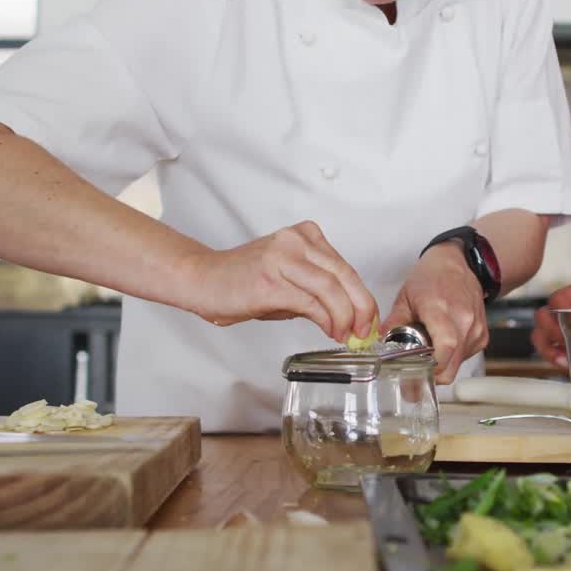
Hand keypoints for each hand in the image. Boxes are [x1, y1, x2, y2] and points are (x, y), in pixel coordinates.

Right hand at [184, 221, 377, 341]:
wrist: (202, 279)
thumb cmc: (241, 281)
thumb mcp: (289, 279)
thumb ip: (318, 292)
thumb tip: (348, 317)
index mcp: (304, 236)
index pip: (345, 267)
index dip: (363, 297)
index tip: (368, 319)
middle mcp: (296, 241)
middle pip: (344, 274)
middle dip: (362, 307)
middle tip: (365, 330)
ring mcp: (283, 258)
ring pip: (331, 288)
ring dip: (344, 316)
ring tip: (346, 334)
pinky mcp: (271, 281)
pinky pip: (310, 302)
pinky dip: (326, 320)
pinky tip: (330, 331)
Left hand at [383, 243, 486, 384]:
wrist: (459, 264)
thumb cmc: (431, 277)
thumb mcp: (405, 297)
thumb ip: (393, 323)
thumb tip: (380, 346)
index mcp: (440, 308)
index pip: (445, 346)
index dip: (432, 365)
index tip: (417, 369)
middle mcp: (463, 320)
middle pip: (451, 364)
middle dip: (433, 372)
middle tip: (418, 367)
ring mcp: (475, 328)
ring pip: (458, 364)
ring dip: (443, 363)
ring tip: (431, 345)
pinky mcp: (482, 335)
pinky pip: (466, 357)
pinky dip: (453, 356)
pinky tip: (444, 340)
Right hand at [530, 264, 570, 367]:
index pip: (558, 300)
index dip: (557, 318)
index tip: (566, 334)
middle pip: (544, 317)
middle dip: (547, 336)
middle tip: (562, 351)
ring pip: (545, 333)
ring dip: (548, 348)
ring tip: (562, 362)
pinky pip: (556, 345)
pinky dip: (556, 356)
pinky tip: (568, 365)